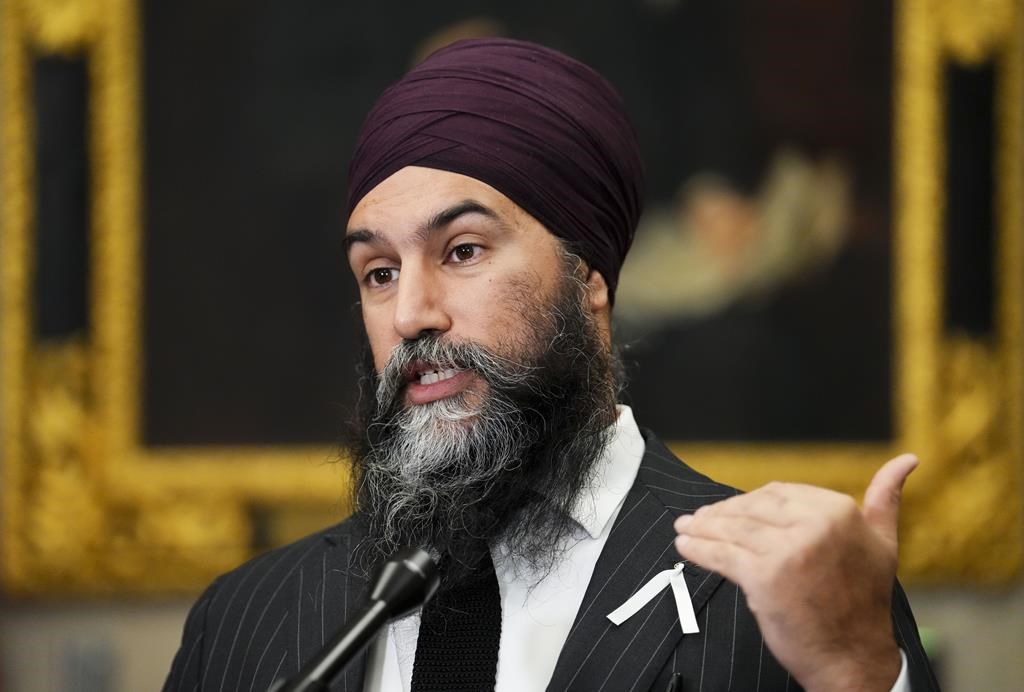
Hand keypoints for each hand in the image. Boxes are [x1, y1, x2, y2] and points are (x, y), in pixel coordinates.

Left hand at [673, 454, 917, 691]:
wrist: (854, 657)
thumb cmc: (864, 602)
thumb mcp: (883, 542)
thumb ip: (886, 498)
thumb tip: (908, 459)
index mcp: (838, 510)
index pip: (778, 494)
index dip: (749, 502)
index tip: (731, 509)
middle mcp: (813, 524)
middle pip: (751, 509)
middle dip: (722, 514)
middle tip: (699, 519)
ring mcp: (787, 549)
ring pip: (733, 530)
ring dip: (703, 529)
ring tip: (685, 529)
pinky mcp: (763, 576)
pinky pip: (721, 556)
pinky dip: (698, 550)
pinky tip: (685, 547)